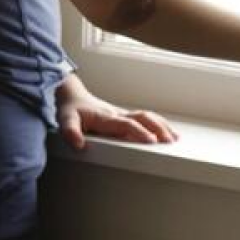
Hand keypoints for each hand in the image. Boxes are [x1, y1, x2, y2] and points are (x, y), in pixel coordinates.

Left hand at [54, 73, 177, 150]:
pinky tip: (166, 132)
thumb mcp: (65, 120)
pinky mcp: (123, 117)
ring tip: (174, 138)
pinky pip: (144, 119)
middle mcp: (116, 115)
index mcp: (105, 117)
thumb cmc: (70, 109)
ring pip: (146, 117)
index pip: (126, 124)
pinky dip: (157, 124)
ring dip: (161, 126)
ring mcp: (121, 115)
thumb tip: (78, 144)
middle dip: (157, 128)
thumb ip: (70, 131)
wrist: (71, 96)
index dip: (139, 132)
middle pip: (142, 118)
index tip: (152, 141)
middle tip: (169, 141)